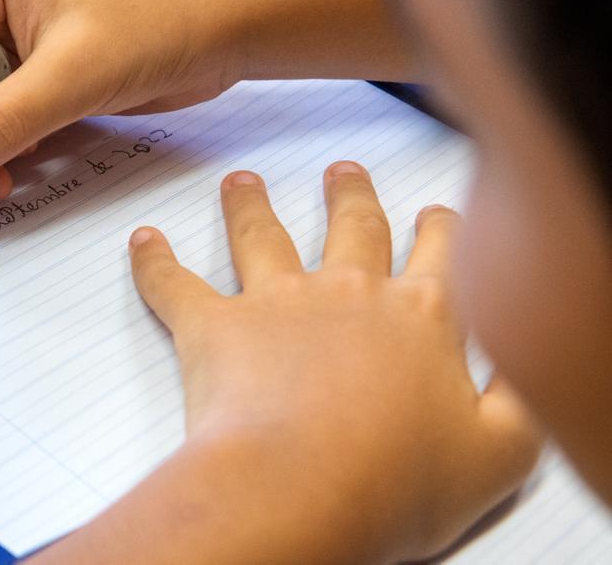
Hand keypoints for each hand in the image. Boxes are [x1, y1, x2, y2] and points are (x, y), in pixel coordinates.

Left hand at [37, 162, 541, 563]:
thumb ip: (516, 407)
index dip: (441, 233)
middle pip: (353, 228)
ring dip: (251, 205)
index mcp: (422, 319)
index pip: (441, 258)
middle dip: (350, 196)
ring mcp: (278, 303)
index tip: (436, 216)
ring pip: (262, 235)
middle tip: (342, 173)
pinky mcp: (215, 327)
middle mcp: (349, 294)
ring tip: (242, 182)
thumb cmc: (396, 482)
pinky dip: (153, 262)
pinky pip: (175, 283)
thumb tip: (519, 377)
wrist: (305, 490)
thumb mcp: (499, 455)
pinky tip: (143, 242)